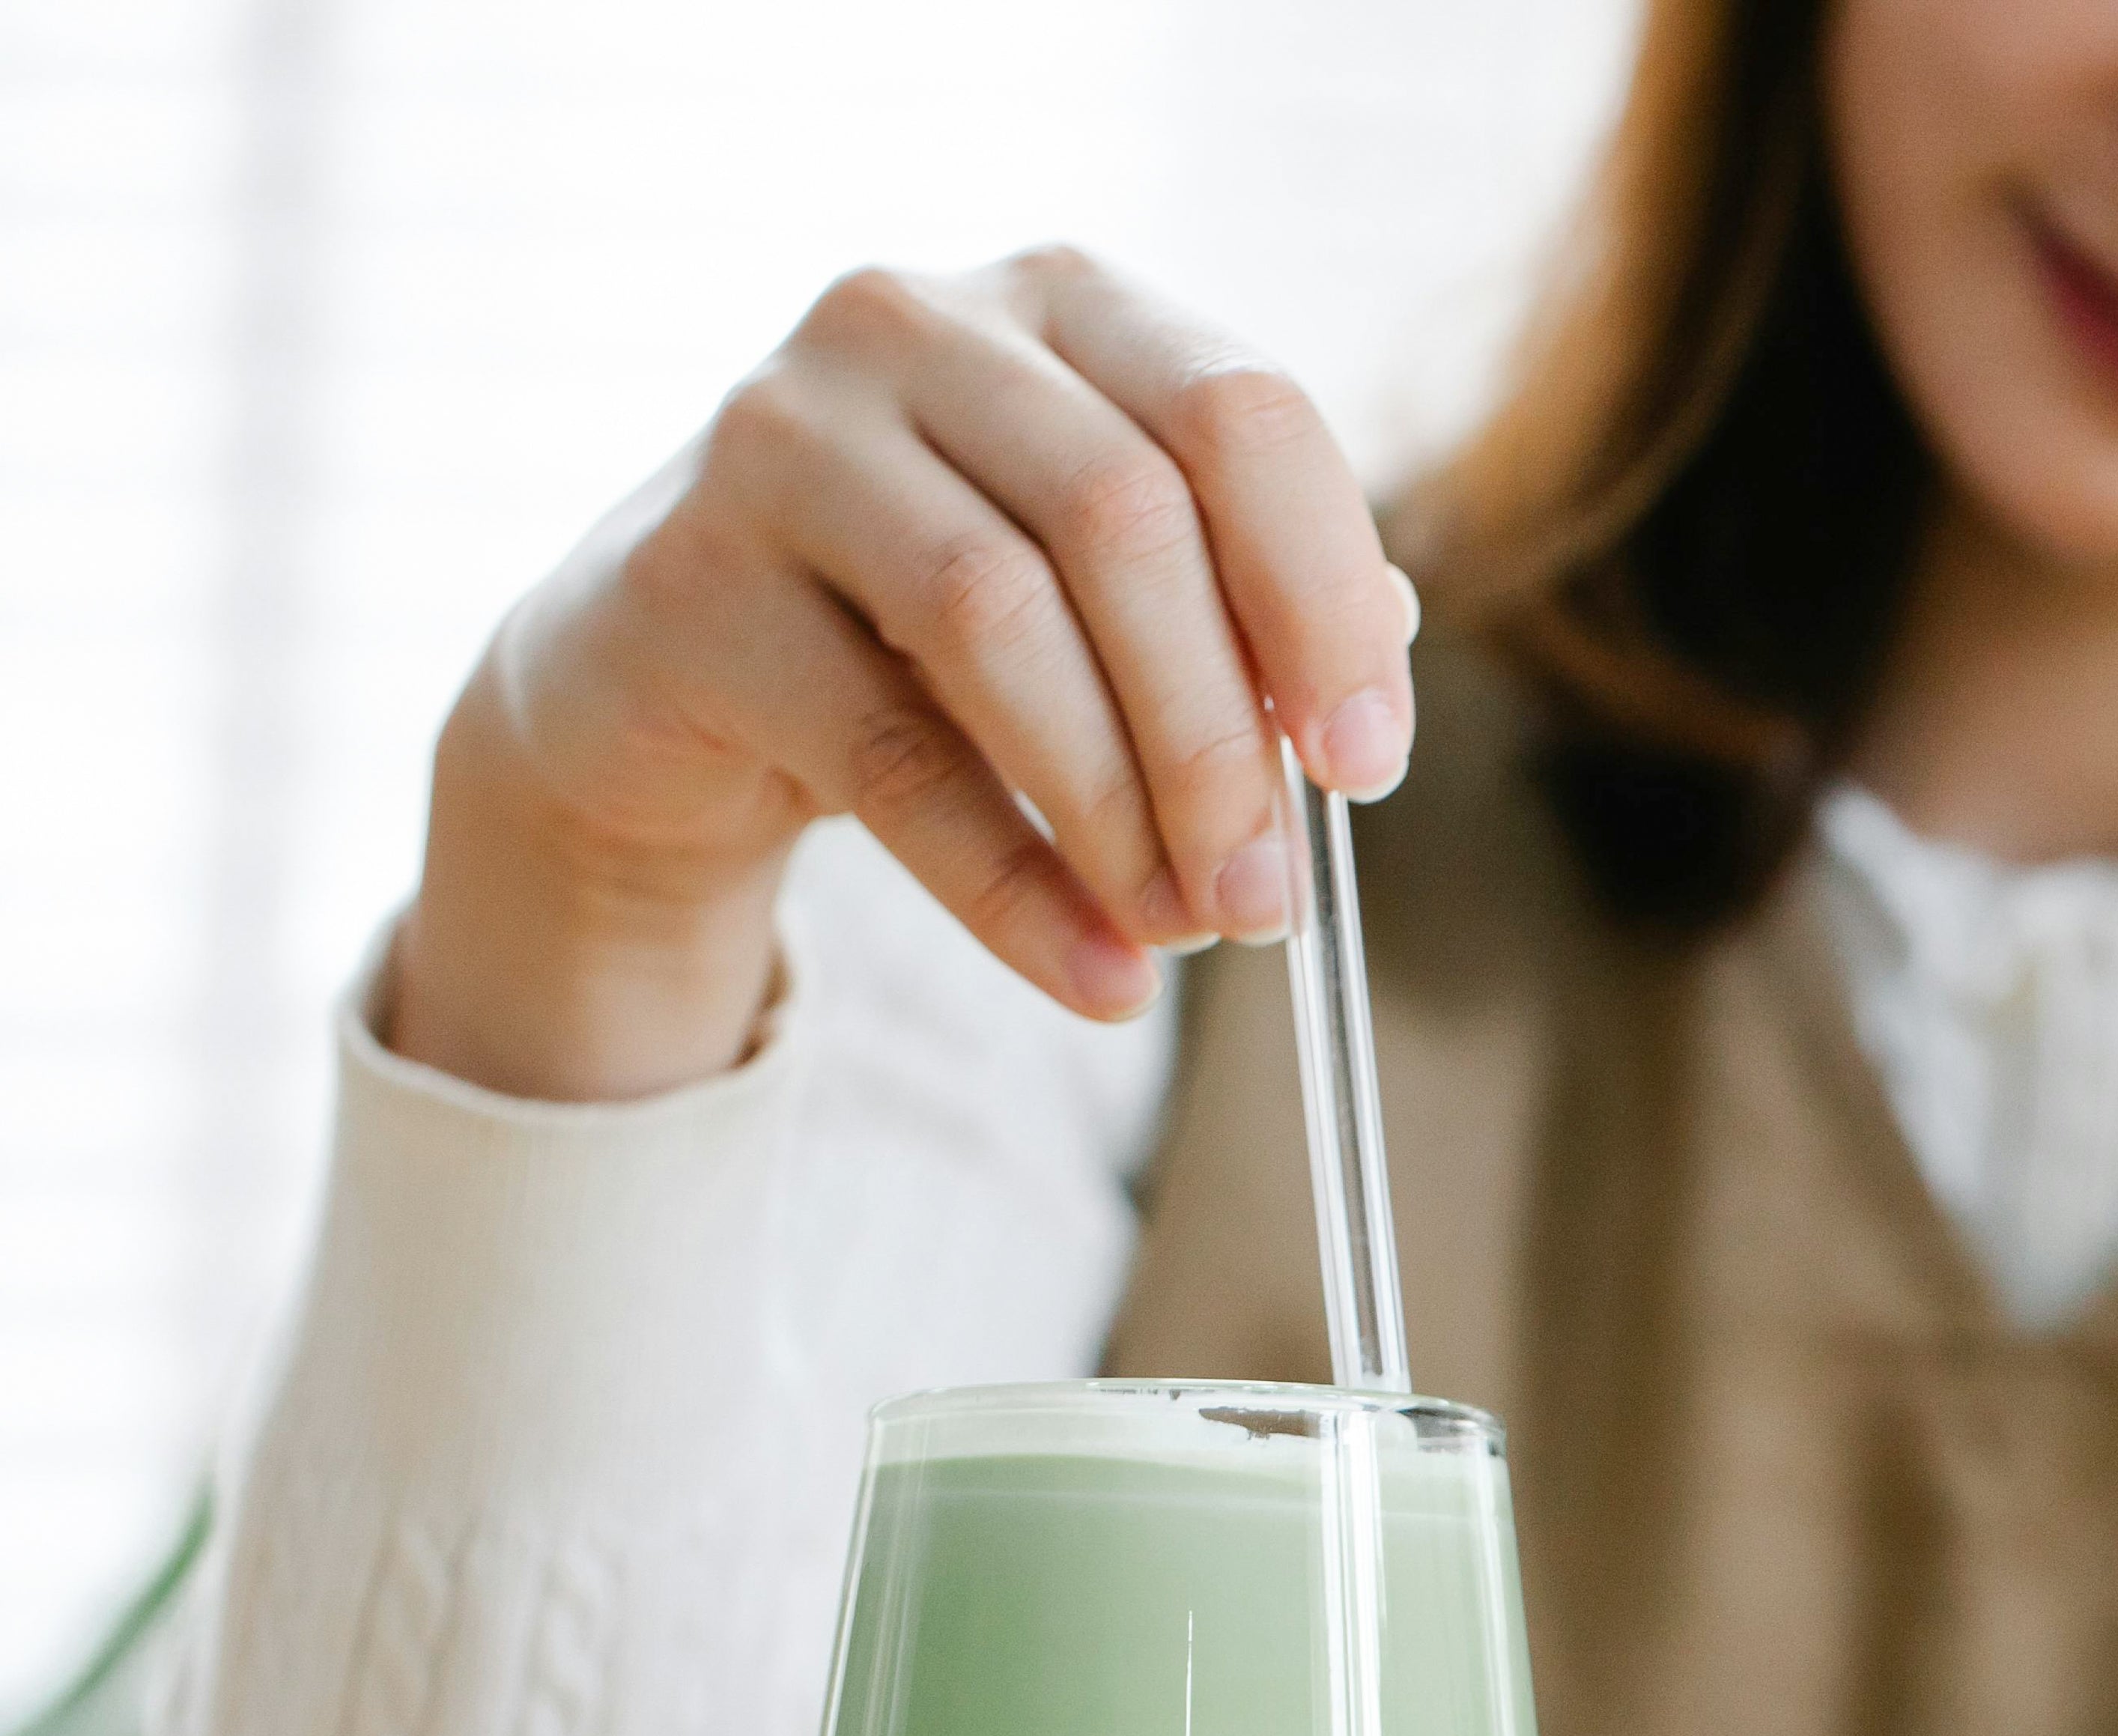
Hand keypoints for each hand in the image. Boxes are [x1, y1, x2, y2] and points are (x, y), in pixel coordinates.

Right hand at [391, 246, 1419, 1100]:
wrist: (672, 670)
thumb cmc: (932, 624)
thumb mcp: (1101, 595)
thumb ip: (1241, 618)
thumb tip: (1361, 714)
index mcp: (1060, 300)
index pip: (1240, 415)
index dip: (1324, 602)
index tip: (1366, 767)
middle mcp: (912, 324)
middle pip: (1124, 520)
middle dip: (1221, 738)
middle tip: (1270, 897)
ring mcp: (780, 434)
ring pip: (1000, 619)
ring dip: (1120, 808)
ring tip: (1186, 930)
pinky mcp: (688, 581)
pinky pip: (885, 756)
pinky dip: (1011, 886)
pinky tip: (1098, 974)